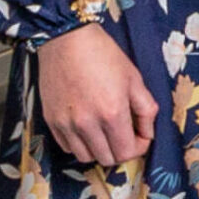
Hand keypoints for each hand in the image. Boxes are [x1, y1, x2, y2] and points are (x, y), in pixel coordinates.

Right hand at [37, 23, 157, 165]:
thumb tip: (148, 133)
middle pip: (107, 159)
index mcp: (112, 113)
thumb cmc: (104, 55)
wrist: (67, 40)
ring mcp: (66, 124)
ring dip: (99, 149)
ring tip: (106, 132)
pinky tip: (87, 128)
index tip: (141, 136)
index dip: (139, 147)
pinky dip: (80, 144)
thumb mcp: (134, 79)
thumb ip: (146, 109)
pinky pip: (67, 147)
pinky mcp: (51, 121)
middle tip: (125, 134)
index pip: (126, 152)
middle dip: (121, 150)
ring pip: (85, 157)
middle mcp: (87, 124)